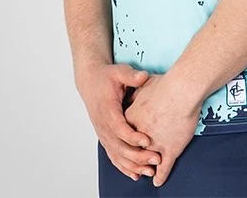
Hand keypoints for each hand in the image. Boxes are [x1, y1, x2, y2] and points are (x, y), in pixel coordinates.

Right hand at [76, 63, 163, 181]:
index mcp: (107, 110)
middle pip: (119, 146)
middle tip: (156, 159)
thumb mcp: (118, 71)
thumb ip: (131, 75)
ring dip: (133, 165)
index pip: (119, 127)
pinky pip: (114, 156)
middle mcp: (103, 125)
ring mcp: (103, 134)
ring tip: (150, 171)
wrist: (91, 82)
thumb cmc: (107, 77)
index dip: (132, 136)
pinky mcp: (105, 138)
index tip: (147, 140)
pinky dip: (124, 167)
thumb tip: (143, 76)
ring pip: (117, 155)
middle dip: (138, 155)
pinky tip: (136, 174)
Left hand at [124, 71, 201, 187]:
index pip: (125, 134)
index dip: (128, 139)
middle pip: (133, 150)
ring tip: (147, 173)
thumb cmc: (165, 84)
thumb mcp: (143, 84)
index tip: (130, 142)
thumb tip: (132, 91)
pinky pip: (163, 168)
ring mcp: (155, 145)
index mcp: (131, 119)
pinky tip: (158, 181)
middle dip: (134, 157)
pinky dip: (160, 176)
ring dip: (146, 168)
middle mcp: (140, 135)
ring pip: (147, 162)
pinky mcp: (170, 150)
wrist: (182, 89)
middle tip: (136, 163)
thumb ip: (135, 91)